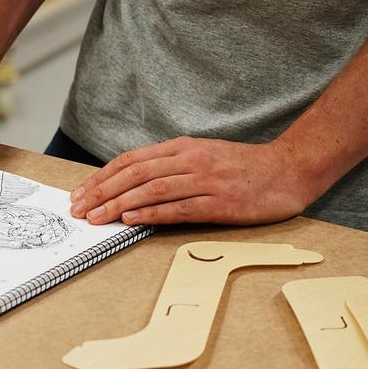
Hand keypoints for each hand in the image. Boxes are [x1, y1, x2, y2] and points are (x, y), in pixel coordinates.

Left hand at [68, 136, 316, 226]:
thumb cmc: (245, 168)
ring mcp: (205, 181)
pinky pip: (179, 208)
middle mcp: (190, 160)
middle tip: (78, 209)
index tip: (80, 193)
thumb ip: (172, 168)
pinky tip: (132, 221)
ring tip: (96, 218)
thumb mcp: (204, 158)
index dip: (102, 177)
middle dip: (101, 192)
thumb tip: (135, 186)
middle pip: (135, 174)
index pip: (132, 161)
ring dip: (119, 204)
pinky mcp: (220, 203)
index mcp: (183, 148)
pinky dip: (152, 214)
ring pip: (152, 190)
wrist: (289, 170)